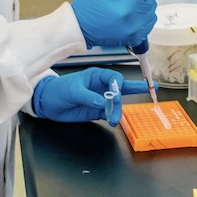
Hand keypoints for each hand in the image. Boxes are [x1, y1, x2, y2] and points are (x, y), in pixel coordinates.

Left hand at [32, 68, 151, 125]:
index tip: (116, 94)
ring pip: (115, 104)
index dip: (118, 85)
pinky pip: (108, 114)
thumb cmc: (59, 90)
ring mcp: (99, 99)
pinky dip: (111, 117)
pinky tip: (112, 121)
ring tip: (114, 120)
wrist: (48, 104)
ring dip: (117, 111)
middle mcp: (100, 87)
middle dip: (134, 88)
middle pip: (121, 87)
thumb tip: (102, 102)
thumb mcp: (73, 90)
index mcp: (95, 76)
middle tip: (149, 87)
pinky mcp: (96, 111)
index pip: (113, 78)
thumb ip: (88, 96)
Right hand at [70, 0, 157, 48]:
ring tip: (124, 3)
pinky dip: (143, 15)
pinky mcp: (135, 38)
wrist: (79, 30)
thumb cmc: (85, 8)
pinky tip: (129, 12)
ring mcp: (136, 33)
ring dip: (142, 3)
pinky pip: (149, 22)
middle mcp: (134, 23)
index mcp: (125, 9)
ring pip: (152, 9)